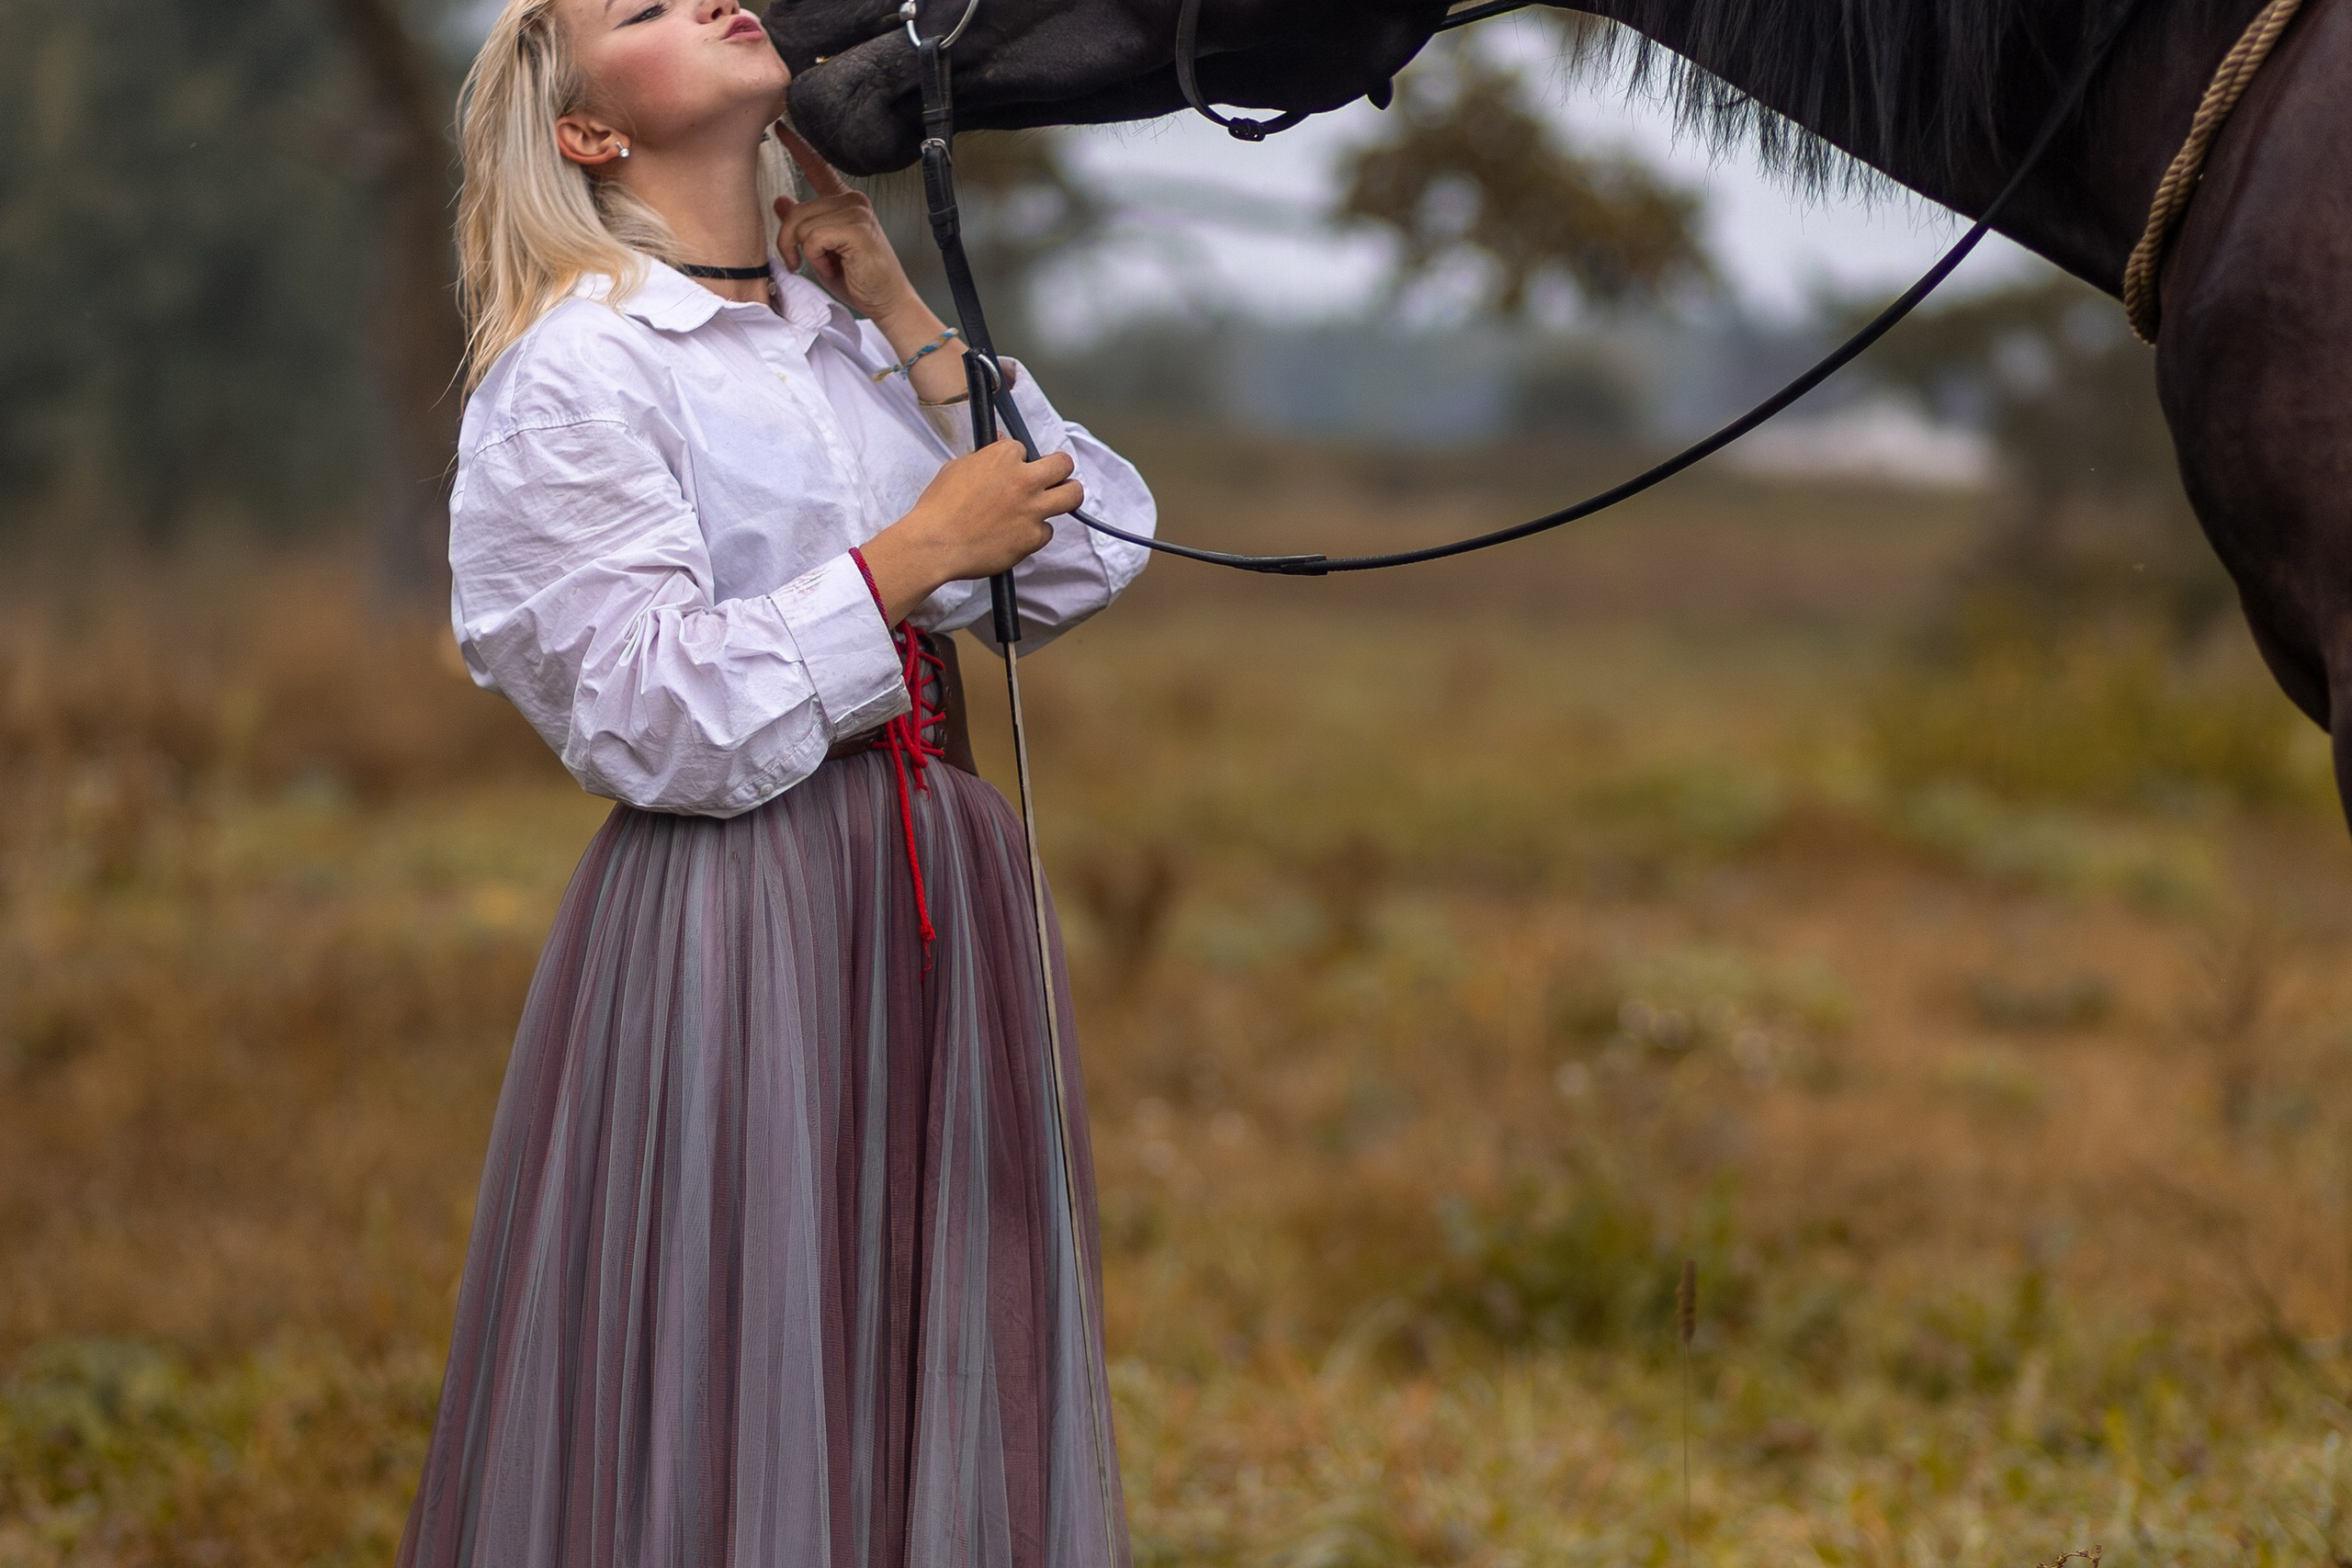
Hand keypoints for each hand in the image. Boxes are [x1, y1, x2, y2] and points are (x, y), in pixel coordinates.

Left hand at [771, 124, 922, 324]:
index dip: (798, 146)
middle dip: (790, 242)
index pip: (818, 167)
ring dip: (806, 253)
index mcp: (844, 203)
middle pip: (797, 211)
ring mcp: (856, 212)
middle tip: (802, 262)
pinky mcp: (856, 228)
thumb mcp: (820, 250)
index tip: (781, 127)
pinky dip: (816, 258)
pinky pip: (813, 238)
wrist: (887, 302)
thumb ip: (801, 224)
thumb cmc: (858, 279)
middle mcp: (852, 201)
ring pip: (802, 225)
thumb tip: (780, 201)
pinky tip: (835, 264)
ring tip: (828, 264)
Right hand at [856, 439, 1084, 622]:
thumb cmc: (938, 506)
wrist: (934, 544)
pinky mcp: (1033, 537)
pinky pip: (1047, 531)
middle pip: (1064, 465)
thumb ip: (984, 457)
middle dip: (1060, 468)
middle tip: (1055, 477)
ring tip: (1060, 499)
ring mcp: (1032, 509)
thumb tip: (1000, 444)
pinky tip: (1020, 534)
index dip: (1019, 459)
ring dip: (1067, 495)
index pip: (1025, 448)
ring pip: (1072, 495)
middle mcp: (1024, 480)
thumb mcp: (956, 468)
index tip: (1014, 468)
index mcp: (1003, 457)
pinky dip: (1036, 532)